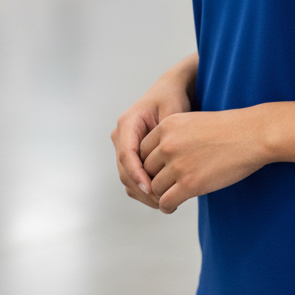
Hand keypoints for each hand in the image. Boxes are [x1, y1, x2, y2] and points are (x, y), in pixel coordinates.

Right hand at [111, 55, 197, 208]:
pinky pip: (133, 176)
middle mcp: (121, 136)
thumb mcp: (172, 111)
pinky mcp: (131, 155)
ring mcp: (124, 146)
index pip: (127, 154)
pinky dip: (144, 189)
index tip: (151, 188)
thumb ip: (166, 134)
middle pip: (124, 170)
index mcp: (128, 123)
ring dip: (143, 193)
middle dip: (142, 189)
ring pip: (127, 177)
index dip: (137, 174)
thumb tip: (164, 159)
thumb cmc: (172, 98)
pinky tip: (162, 196)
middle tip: (163, 202)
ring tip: (165, 203)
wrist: (170, 91)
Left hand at [140, 107, 268, 213]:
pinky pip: (166, 202)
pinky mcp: (189, 184)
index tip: (158, 171)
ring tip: (170, 197)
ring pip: (155, 187)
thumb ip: (173, 137)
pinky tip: (174, 206)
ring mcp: (178, 164)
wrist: (253, 134)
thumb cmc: (229, 129)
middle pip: (146, 170)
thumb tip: (160, 160)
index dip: (149, 164)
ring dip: (161, 194)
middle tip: (163, 187)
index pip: (142, 150)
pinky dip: (167, 207)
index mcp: (167, 125)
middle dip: (154, 179)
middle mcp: (167, 144)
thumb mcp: (193, 122)